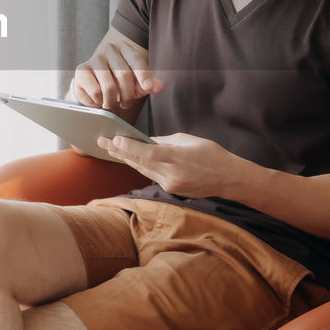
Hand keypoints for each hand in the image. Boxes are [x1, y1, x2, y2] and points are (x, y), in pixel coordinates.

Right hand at [69, 29, 164, 111]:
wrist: (95, 74)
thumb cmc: (119, 77)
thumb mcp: (136, 79)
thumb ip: (148, 83)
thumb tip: (158, 87)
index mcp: (126, 48)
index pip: (137, 60)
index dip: (144, 76)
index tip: (147, 89)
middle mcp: (110, 49)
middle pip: (124, 75)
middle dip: (128, 95)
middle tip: (126, 104)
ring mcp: (95, 59)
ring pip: (108, 87)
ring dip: (112, 102)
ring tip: (112, 103)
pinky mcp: (81, 70)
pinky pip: (94, 92)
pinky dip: (98, 101)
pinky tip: (99, 99)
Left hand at [96, 132, 237, 197]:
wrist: (228, 179)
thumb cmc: (211, 154)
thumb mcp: (189, 140)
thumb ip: (165, 141)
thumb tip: (146, 140)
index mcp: (180, 157)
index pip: (150, 153)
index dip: (131, 147)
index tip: (115, 139)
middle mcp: (173, 174)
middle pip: (141, 162)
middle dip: (120, 151)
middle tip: (102, 141)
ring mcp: (171, 184)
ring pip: (143, 170)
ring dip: (127, 159)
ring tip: (110, 149)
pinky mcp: (171, 190)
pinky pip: (152, 175)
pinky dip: (141, 166)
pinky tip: (130, 158)